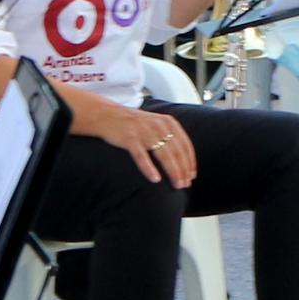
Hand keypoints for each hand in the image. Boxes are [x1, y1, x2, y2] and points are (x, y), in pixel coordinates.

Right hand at [79, 95, 195, 186]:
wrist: (107, 114)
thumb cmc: (133, 123)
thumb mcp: (156, 123)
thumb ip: (169, 136)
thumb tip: (182, 159)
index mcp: (168, 122)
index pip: (185, 145)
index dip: (190, 162)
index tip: (192, 176)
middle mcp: (158, 125)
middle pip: (176, 151)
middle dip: (183, 170)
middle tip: (185, 185)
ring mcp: (144, 131)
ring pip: (164, 155)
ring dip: (172, 171)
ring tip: (176, 184)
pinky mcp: (130, 138)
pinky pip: (142, 156)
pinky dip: (149, 168)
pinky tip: (155, 179)